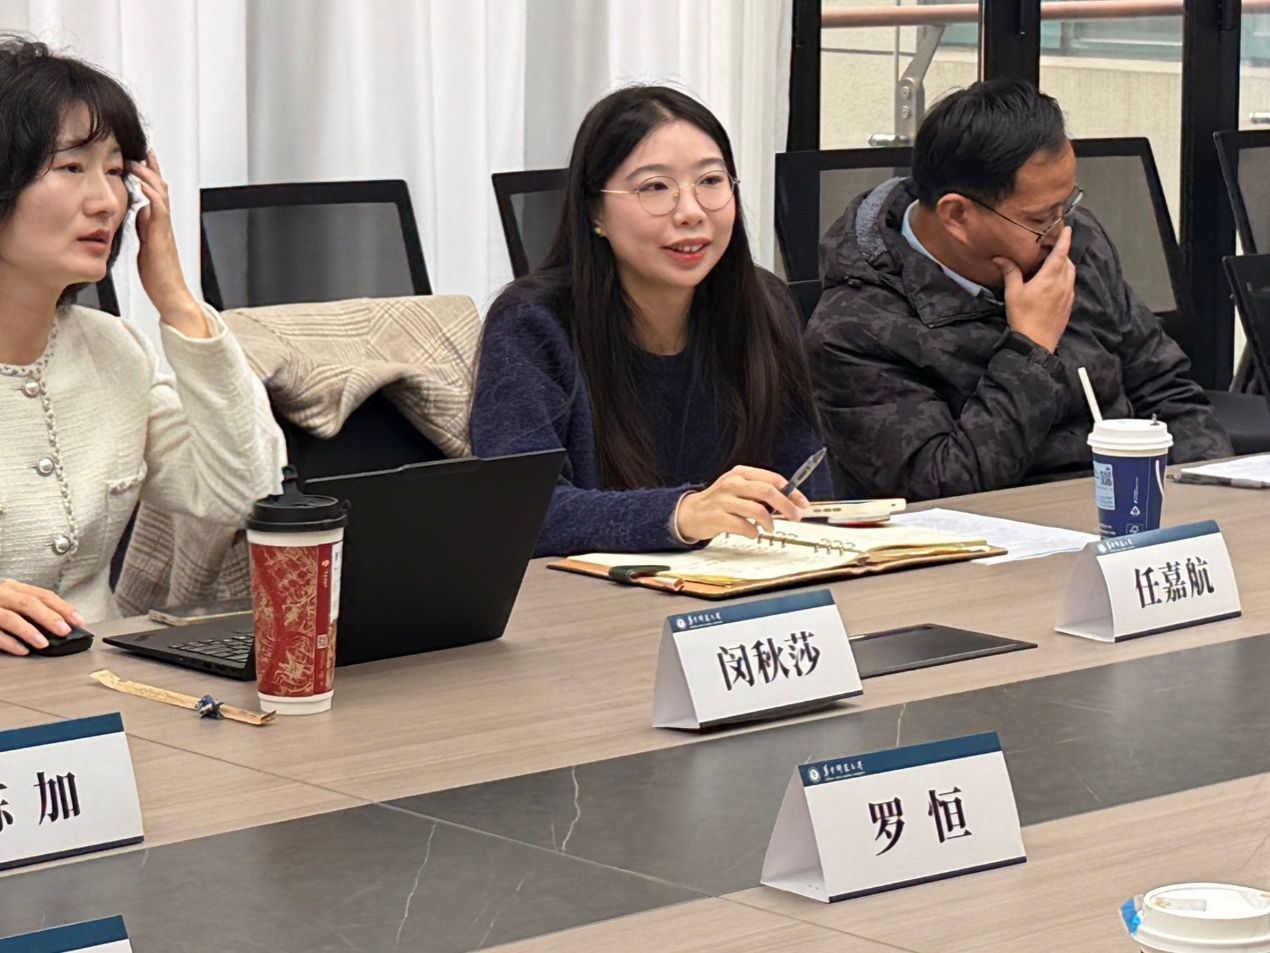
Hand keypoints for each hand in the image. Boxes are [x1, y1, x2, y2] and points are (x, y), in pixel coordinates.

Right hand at [0, 580, 83, 656]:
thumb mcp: (13, 601)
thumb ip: (32, 609)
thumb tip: (62, 624)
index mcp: (14, 588)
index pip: (43, 595)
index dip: (63, 607)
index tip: (79, 621)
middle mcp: (1, 594)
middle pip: (29, 603)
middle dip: (50, 617)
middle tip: (65, 630)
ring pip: (11, 618)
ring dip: (29, 631)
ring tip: (44, 643)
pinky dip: (10, 642)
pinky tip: (23, 650)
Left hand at [130, 151, 207, 336]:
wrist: (170, 295)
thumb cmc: (159, 276)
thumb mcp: (146, 245)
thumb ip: (144, 228)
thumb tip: (139, 212)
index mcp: (158, 225)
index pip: (154, 193)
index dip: (147, 174)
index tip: (139, 158)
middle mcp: (163, 224)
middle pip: (159, 188)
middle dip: (151, 168)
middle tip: (143, 149)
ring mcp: (164, 230)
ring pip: (160, 195)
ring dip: (149, 176)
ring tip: (138, 161)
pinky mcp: (162, 238)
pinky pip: (159, 211)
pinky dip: (153, 196)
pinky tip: (146, 185)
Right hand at [676, 465, 809, 541]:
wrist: (690, 512)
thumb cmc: (720, 501)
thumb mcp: (739, 488)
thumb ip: (761, 491)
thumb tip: (790, 501)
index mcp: (741, 473)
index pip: (773, 479)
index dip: (791, 492)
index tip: (802, 504)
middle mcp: (732, 483)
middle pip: (767, 492)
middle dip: (786, 506)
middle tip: (795, 516)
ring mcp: (724, 500)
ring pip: (757, 510)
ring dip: (769, 522)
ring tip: (769, 527)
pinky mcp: (718, 517)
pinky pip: (743, 525)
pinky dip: (753, 532)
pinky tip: (752, 533)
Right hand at [993, 225, 1075, 353]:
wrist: (1036, 343)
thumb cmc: (1023, 317)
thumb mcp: (1013, 293)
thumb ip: (1010, 273)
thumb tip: (1000, 258)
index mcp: (1050, 278)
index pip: (1061, 253)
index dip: (1065, 239)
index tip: (1067, 228)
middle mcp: (1063, 284)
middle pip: (1068, 262)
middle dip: (1063, 252)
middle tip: (1053, 247)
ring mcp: (1068, 295)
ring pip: (1071, 273)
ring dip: (1065, 265)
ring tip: (1054, 263)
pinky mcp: (1069, 305)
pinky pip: (1070, 285)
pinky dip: (1065, 278)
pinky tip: (1055, 283)